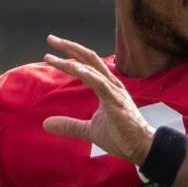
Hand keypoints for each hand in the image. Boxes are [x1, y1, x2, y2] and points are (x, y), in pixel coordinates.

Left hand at [42, 35, 154, 164]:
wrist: (141, 148)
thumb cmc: (121, 136)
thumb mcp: (89, 130)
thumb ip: (69, 125)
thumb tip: (46, 123)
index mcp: (106, 87)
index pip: (87, 65)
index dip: (70, 55)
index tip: (51, 52)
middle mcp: (111, 84)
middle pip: (89, 58)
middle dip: (69, 47)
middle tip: (51, 39)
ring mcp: (114, 91)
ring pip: (92, 67)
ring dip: (71, 59)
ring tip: (52, 57)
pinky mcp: (116, 101)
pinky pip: (100, 83)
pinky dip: (86, 73)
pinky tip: (73, 67)